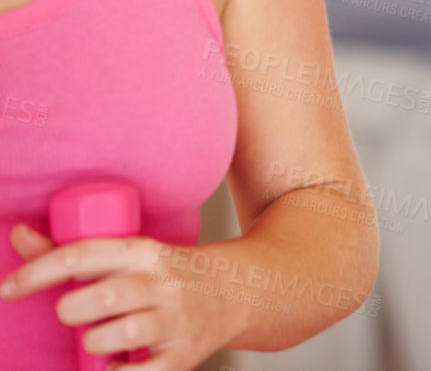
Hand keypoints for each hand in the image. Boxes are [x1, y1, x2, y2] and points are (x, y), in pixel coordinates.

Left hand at [2, 222, 242, 370]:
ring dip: (95, 343)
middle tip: (76, 314)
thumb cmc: (170, 275)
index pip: (82, 254)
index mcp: (145, 251)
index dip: (37, 273)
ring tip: (102, 339)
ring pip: (117, 335)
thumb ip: (72, 252)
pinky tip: (118, 365)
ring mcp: (177, 319)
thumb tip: (19, 237)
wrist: (242, 290)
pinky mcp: (184, 355)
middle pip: (99, 297)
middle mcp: (163, 282)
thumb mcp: (131, 256)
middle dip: (71, 311)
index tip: (9, 290)